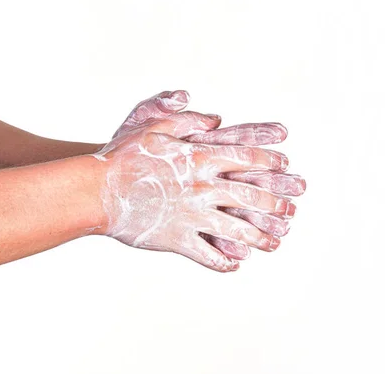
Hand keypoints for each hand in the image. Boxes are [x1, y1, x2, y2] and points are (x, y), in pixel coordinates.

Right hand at [96, 117, 295, 271]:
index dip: (268, 163)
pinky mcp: (178, 239)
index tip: (285, 167)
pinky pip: (207, 254)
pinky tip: (235, 264)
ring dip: (258, 238)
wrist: (96, 190)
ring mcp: (192, 215)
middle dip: (273, 205)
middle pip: (248, 197)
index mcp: (199, 159)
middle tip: (289, 212)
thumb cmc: (123, 156)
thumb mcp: (156, 127)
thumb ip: (189, 120)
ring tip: (275, 243)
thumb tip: (216, 119)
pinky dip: (223, 261)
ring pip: (235, 229)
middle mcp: (202, 187)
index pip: (244, 159)